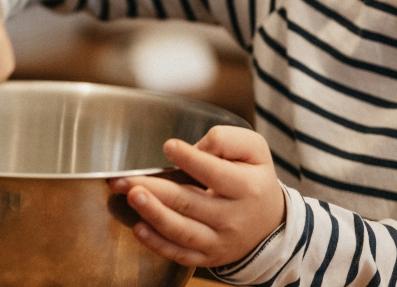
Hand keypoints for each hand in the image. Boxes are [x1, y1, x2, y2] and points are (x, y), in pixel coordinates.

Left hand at [108, 125, 284, 266]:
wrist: (270, 223)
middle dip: (156, 189)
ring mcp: (219, 241)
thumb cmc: (254, 179)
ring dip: (153, 214)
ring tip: (131, 196)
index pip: (215, 173)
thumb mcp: (254, 151)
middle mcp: (233, 218)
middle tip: (126, 178)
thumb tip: (196, 148)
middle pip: (189, 203)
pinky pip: (180, 254)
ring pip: (182, 231)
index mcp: (247, 188)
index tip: (168, 146)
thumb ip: (227, 140)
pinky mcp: (207, 256)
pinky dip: (158, 244)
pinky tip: (139, 228)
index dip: (191, 159)